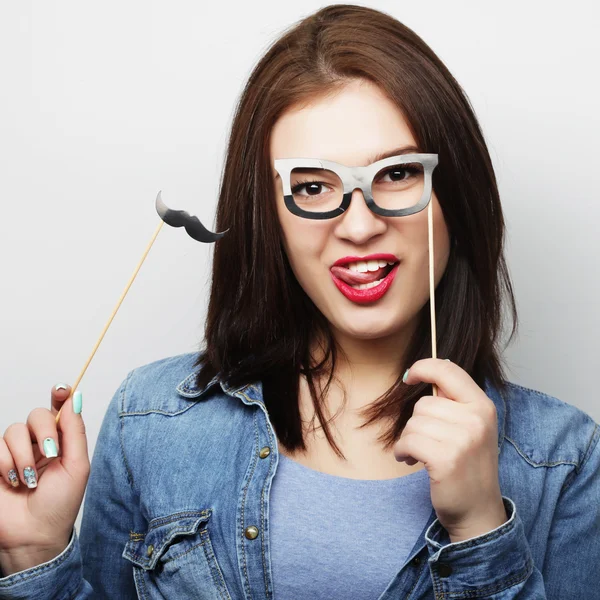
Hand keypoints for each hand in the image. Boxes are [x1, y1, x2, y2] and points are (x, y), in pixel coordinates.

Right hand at [0, 385, 89, 574]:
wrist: (33, 535)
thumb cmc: (59, 504)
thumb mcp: (77, 466)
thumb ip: (75, 431)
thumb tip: (75, 399)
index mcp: (61, 442)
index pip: (59, 410)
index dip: (59, 395)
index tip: (61, 389)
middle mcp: (38, 443)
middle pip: (36, 415)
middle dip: (43, 431)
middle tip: (50, 454)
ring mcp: (15, 453)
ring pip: (13, 430)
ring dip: (23, 456)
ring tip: (28, 480)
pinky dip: (5, 464)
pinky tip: (12, 482)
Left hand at [393, 359, 507, 542]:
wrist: (478, 511)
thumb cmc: (468, 467)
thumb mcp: (471, 427)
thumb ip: (453, 402)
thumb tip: (423, 372)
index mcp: (482, 406)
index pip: (449, 370)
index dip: (424, 367)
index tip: (409, 376)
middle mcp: (476, 419)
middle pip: (424, 403)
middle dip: (417, 423)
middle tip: (427, 442)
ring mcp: (463, 439)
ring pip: (414, 423)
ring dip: (409, 439)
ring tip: (421, 454)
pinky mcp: (446, 458)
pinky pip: (408, 441)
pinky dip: (403, 451)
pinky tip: (411, 460)